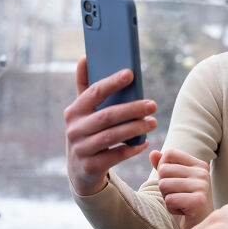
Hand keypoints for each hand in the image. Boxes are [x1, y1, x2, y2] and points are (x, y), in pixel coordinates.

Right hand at [64, 57, 157, 195]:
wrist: (80, 170)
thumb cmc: (88, 131)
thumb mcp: (83, 112)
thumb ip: (85, 87)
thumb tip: (84, 58)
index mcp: (74, 111)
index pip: (93, 93)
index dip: (112, 82)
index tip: (131, 73)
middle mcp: (74, 130)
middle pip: (107, 116)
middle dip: (132, 109)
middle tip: (153, 104)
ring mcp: (81, 149)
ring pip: (112, 136)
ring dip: (136, 128)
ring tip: (153, 122)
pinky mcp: (91, 166)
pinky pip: (116, 156)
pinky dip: (132, 149)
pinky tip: (144, 142)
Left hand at [150, 148, 213, 228]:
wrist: (199, 226)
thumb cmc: (185, 203)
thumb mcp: (174, 182)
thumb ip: (164, 166)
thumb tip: (153, 152)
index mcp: (199, 164)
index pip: (169, 153)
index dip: (163, 169)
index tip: (175, 183)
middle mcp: (203, 172)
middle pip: (164, 170)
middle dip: (164, 187)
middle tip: (178, 196)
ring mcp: (202, 186)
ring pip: (164, 184)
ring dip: (167, 198)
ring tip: (181, 204)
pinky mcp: (198, 201)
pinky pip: (169, 200)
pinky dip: (171, 208)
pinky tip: (183, 212)